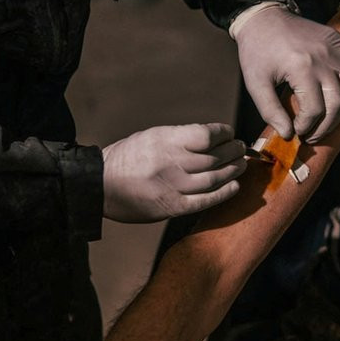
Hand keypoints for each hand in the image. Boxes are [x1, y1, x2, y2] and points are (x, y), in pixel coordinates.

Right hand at [101, 123, 246, 221]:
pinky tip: (234, 186)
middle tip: (241, 148)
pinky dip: (223, 193)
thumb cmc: (127, 157)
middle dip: (234, 151)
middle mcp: (171, 162)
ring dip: (233, 170)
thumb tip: (212, 139)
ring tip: (241, 164)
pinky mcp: (171, 206)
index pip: (206, 135)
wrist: (98, 184)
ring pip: (214, 178)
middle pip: (215, 157)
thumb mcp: (151, 136)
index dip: (223, 133)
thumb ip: (180, 138)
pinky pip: (205, 201)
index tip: (229, 133)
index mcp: (164, 140)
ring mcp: (172, 186)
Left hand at [234, 4, 339, 142]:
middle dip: (326, 126)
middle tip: (313, 135)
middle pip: (337, 103)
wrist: (265, 18)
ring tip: (326, 123)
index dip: (307, 126)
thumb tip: (287, 134)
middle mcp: (323, 58)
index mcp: (301, 67)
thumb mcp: (255, 83)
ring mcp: (335, 49)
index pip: (314, 109)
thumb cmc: (257, 51)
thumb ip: (270, 111)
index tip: (297, 131)